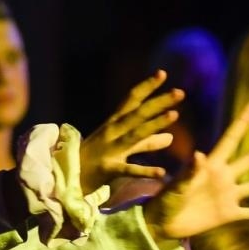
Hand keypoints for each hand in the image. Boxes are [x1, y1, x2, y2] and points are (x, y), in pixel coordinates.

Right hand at [79, 71, 182, 191]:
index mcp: (115, 123)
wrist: (68, 176)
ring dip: (154, 124)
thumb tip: (171, 137)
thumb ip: (147, 142)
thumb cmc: (96, 157)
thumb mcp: (122, 147)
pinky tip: (162, 172)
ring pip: (135, 135)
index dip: (147, 86)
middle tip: (180, 92)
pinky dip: (145, 171)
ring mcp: (110, 149)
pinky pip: (129, 169)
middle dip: (158, 102)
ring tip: (174, 115)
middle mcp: (112, 132)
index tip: (163, 73)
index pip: (132, 100)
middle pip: (138, 114)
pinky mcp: (108, 169)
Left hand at [142, 103, 248, 240]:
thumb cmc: (165, 201)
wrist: (162, 224)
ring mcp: (228, 196)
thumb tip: (199, 154)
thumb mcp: (176, 185)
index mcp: (211, 166)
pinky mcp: (229, 214)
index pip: (230, 140)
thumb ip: (189, 172)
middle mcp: (224, 178)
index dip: (242, 123)